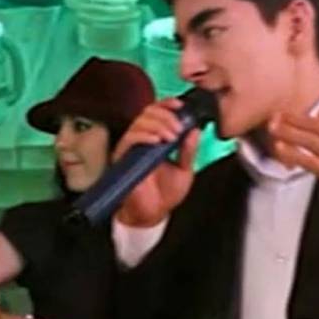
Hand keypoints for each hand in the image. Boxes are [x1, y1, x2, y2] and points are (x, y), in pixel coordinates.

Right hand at [111, 97, 200, 227]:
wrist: (153, 214)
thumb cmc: (165, 194)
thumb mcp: (185, 170)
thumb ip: (189, 151)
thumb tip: (195, 131)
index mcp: (158, 139)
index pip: (158, 112)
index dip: (167, 104)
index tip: (180, 105)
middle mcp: (143, 140)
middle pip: (148, 112)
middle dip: (166, 116)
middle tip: (178, 129)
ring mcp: (132, 148)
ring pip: (139, 122)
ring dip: (158, 124)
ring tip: (170, 137)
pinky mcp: (123, 157)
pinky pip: (130, 138)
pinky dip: (144, 135)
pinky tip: (156, 141)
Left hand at [269, 108, 318, 226]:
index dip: (313, 116)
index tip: (304, 119)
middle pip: (314, 123)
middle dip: (292, 119)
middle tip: (276, 116)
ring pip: (308, 140)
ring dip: (287, 133)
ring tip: (272, 128)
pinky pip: (308, 161)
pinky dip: (292, 154)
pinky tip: (281, 149)